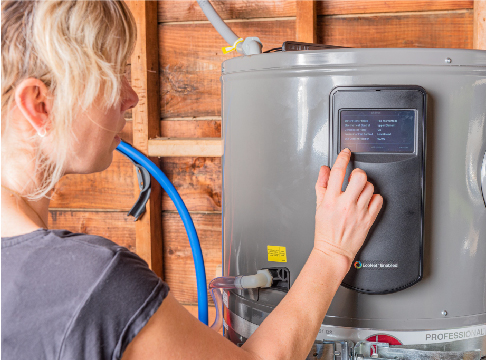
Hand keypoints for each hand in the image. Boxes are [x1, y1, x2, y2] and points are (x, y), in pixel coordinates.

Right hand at [314, 148, 382, 267]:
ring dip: (365, 186)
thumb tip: (325, 170)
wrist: (334, 251)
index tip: (346, 153)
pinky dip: (374, 198)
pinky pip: (378, 200)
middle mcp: (346, 204)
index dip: (342, 158)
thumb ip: (322, 185)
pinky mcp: (369, 219)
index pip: (337, 172)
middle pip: (358, 177)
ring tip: (359, 192)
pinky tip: (367, 201)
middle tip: (355, 178)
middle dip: (357, 173)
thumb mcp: (318, 206)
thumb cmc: (326, 231)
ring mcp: (359, 212)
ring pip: (370, 187)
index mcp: (330, 200)